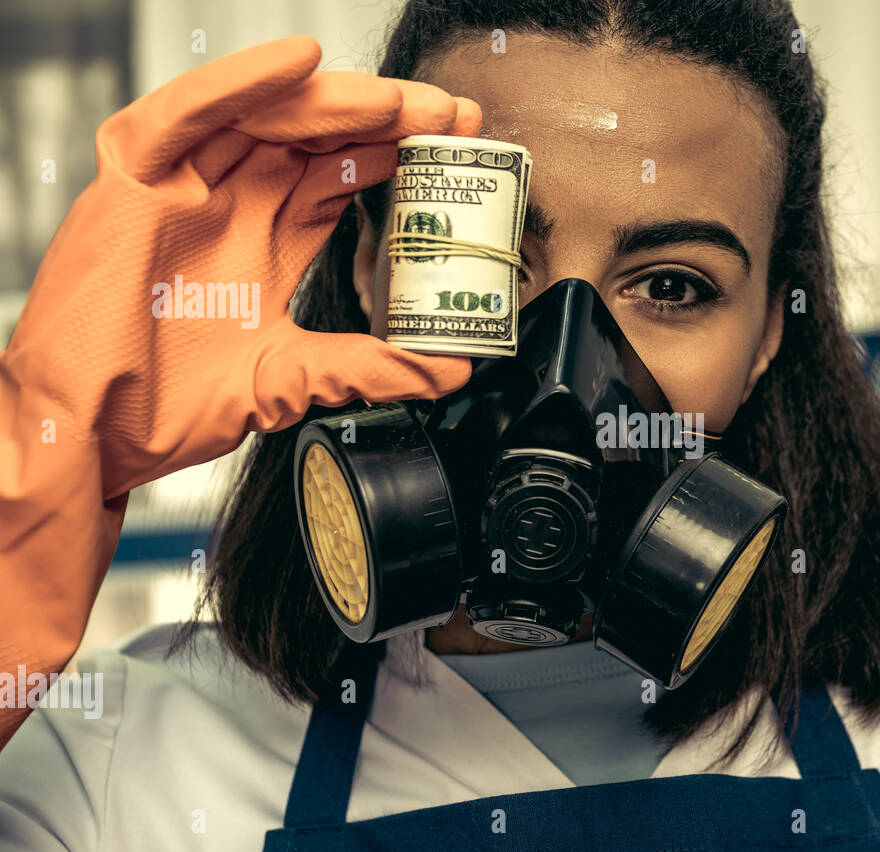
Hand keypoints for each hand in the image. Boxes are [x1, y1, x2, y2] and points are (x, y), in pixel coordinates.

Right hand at [3, 34, 477, 500]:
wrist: (93, 434)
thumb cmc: (170, 406)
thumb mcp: (290, 381)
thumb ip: (368, 370)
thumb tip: (451, 371)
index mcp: (268, 242)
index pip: (344, 178)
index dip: (401, 156)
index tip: (462, 148)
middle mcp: (231, 204)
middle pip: (318, 139)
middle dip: (388, 120)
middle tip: (454, 117)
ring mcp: (184, 186)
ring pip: (267, 118)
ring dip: (336, 101)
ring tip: (400, 102)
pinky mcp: (133, 178)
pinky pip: (189, 113)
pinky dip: (243, 84)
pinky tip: (302, 66)